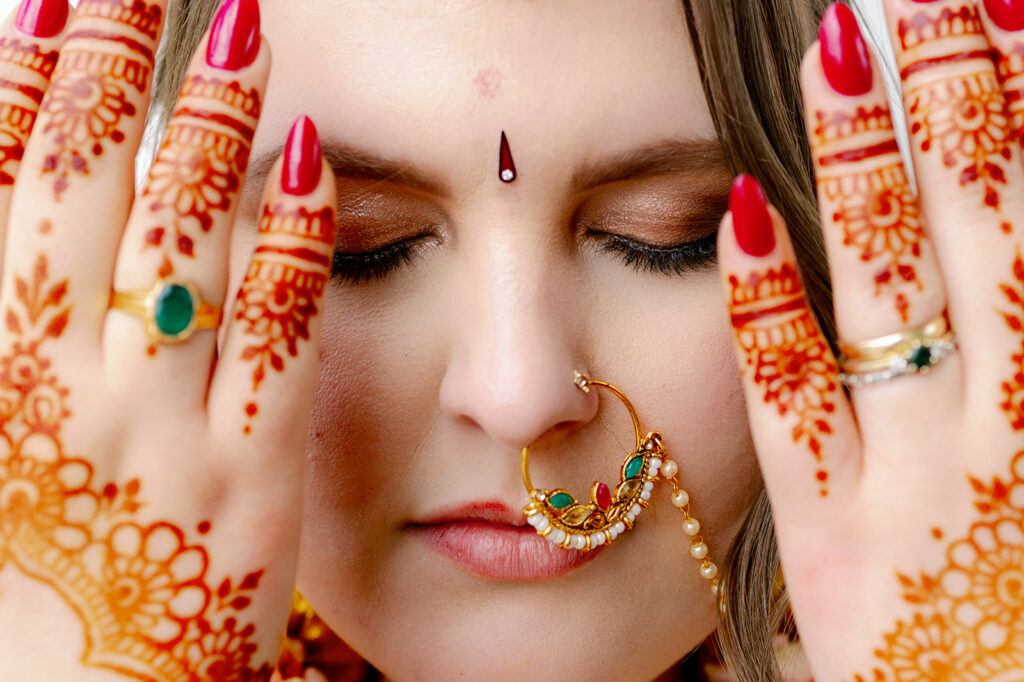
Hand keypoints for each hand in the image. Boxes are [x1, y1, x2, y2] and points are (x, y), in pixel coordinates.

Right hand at [0, 0, 333, 677]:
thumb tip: (23, 251)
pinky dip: (293, 239)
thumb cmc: (6, 599)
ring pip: (186, 241)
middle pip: (85, 192)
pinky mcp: (253, 468)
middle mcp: (57, 383)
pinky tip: (313, 159)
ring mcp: (162, 423)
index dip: (20, 86)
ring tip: (240, 30)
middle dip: (113, 71)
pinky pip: (278, 333)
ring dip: (209, 123)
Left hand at [718, 1, 1023, 677]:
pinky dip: (767, 304)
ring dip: (865, 164)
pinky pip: (791, 403)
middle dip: (954, 102)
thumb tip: (998, 287)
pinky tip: (742, 211)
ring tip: (839, 55)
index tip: (996, 18)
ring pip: (892, 292)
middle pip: (984, 229)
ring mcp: (921, 482)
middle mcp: (1015, 431)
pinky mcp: (832, 543)